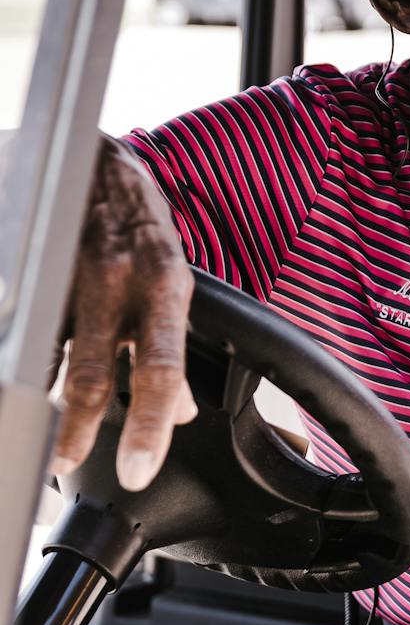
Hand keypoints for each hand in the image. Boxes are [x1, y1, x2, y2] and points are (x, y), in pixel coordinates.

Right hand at [49, 138, 196, 491]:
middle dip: (75, 431)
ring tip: (30, 435)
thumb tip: (178, 411)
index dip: (150, 426)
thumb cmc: (135, 219)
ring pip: (45, 355)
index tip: (138, 471)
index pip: (162, 369)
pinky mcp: (31, 267)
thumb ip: (169, 344)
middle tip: (63, 468)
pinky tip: (17, 380)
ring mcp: (65, 274)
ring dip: (37, 401)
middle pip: (91, 373)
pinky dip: (18, 357)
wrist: (87, 152)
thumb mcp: (171, 277)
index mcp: (162, 286)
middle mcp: (114, 282)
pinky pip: (19, 322)